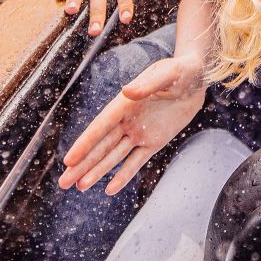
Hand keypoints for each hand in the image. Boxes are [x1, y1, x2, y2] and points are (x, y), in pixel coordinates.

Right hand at [58, 56, 206, 194]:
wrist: (197, 78)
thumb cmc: (180, 71)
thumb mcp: (167, 74)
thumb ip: (148, 84)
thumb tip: (127, 91)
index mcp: (125, 103)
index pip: (100, 127)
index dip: (85, 144)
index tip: (69, 160)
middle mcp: (127, 120)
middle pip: (100, 146)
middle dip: (82, 164)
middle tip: (63, 183)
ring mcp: (139, 132)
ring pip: (114, 156)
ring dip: (97, 171)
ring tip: (79, 187)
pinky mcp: (154, 141)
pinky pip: (136, 161)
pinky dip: (124, 175)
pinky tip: (109, 189)